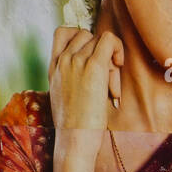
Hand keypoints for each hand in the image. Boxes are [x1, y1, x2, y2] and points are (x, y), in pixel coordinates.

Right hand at [48, 27, 122, 162]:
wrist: (73, 140)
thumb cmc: (73, 126)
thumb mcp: (63, 96)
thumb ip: (70, 79)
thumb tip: (92, 72)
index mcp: (53, 67)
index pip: (63, 32)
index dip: (81, 38)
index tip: (91, 56)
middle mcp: (62, 60)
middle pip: (86, 34)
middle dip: (98, 51)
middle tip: (106, 77)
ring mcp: (76, 61)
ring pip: (99, 38)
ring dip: (110, 57)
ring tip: (110, 83)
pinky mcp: (93, 66)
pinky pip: (109, 40)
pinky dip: (117, 49)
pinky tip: (118, 67)